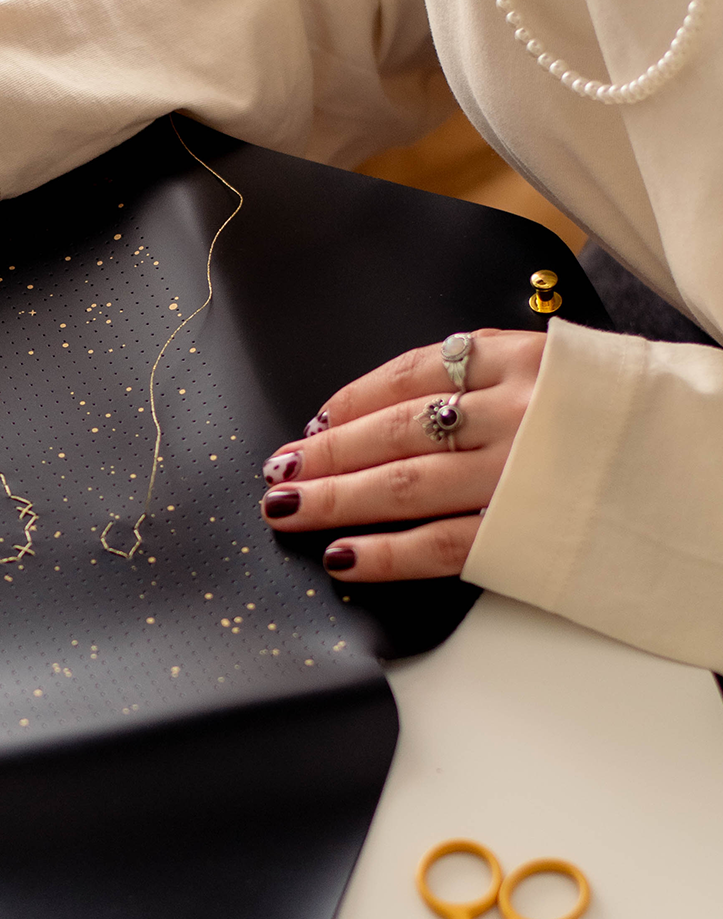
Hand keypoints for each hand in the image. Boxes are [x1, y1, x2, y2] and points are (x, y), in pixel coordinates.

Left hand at [258, 330, 545, 580]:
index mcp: (519, 361)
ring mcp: (519, 476)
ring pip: (404, 485)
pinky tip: (341, 556)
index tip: (314, 423)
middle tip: (279, 469)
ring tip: (286, 506)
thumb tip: (398, 410)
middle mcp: (514, 413)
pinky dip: (385, 554)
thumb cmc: (639, 418)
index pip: (409, 376)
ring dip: (336, 499)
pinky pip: (442, 546)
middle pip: (393, 431)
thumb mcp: (570, 370)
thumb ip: (494, 377)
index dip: (351, 401)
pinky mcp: (530, 537)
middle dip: (326, 453)